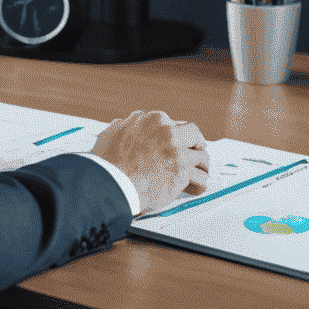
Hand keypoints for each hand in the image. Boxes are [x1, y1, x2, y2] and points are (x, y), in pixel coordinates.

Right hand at [91, 110, 208, 214]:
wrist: (111, 180)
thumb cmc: (108, 162)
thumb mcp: (112, 133)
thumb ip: (124, 126)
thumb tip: (124, 124)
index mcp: (153, 120)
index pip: (171, 124)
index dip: (173, 136)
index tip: (173, 144)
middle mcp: (168, 131)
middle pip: (193, 133)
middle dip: (196, 142)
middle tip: (195, 151)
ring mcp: (177, 151)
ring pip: (200, 155)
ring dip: (200, 165)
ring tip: (199, 173)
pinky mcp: (181, 171)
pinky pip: (200, 177)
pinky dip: (199, 184)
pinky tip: (195, 188)